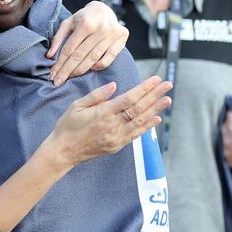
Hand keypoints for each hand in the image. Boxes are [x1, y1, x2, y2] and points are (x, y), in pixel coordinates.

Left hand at [46, 0, 128, 85]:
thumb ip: (58, 38)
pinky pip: (108, 60)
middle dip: (67, 71)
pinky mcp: (121, 40)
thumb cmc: (83, 17)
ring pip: (93, 59)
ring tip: (70, 78)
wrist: (105, 9)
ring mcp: (112, 35)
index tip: (52, 75)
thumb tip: (50, 56)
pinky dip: (97, 67)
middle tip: (58, 82)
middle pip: (80, 55)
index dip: (60, 63)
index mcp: (85, 24)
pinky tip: (89, 69)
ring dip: (80, 71)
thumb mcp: (69, 23)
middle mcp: (100, 29)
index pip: (70, 49)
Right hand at [49, 76, 171, 166]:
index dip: (144, 88)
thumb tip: (114, 85)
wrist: (63, 151)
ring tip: (167, 100)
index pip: (129, 98)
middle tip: (168, 85)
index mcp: (103, 113)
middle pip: (139, 108)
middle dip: (154, 95)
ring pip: (140, 121)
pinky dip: (147, 126)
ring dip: (155, 110)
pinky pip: (135, 135)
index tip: (156, 79)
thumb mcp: (77, 105)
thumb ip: (97, 95)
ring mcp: (116, 137)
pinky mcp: (117, 146)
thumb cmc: (68, 126)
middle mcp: (113, 125)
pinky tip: (156, 118)